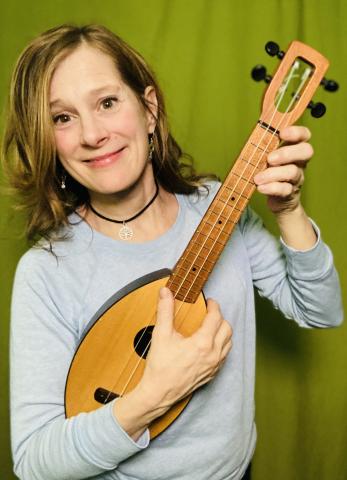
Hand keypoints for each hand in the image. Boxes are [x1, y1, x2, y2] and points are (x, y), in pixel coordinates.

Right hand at [140, 287, 232, 410]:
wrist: (158, 393)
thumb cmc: (160, 366)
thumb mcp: (161, 334)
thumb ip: (165, 310)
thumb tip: (166, 292)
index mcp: (203, 343)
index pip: (216, 317)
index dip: (214, 306)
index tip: (209, 302)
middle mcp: (213, 355)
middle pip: (227, 329)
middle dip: (220, 318)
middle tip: (210, 313)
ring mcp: (214, 366)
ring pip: (228, 343)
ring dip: (223, 332)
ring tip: (211, 326)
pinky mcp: (212, 375)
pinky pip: (224, 356)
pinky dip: (221, 346)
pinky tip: (210, 344)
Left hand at [253, 126, 312, 215]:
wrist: (279, 201)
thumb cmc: (271, 172)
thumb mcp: (269, 157)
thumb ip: (264, 147)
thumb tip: (252, 137)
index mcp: (295, 148)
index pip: (304, 135)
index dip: (296, 132)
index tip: (282, 134)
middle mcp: (299, 162)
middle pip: (306, 151)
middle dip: (287, 153)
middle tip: (270, 159)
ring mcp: (297, 178)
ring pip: (292, 172)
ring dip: (273, 174)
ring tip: (258, 178)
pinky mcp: (290, 193)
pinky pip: (285, 190)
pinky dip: (271, 188)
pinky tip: (260, 187)